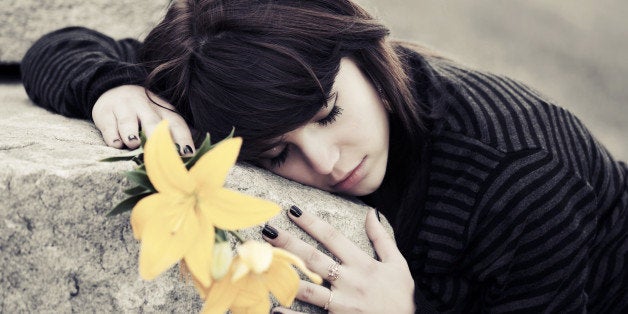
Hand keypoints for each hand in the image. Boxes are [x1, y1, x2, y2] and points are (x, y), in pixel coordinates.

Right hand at [92, 85, 194, 154]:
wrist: (113, 89)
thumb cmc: (142, 112)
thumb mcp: (160, 118)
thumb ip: (171, 135)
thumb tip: (188, 158)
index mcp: (163, 110)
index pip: (176, 124)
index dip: (183, 138)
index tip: (187, 153)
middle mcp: (145, 107)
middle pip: (153, 122)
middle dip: (157, 137)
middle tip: (161, 152)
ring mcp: (124, 108)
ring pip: (128, 121)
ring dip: (131, 132)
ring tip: (133, 143)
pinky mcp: (105, 112)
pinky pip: (109, 125)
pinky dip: (112, 135)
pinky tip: (115, 143)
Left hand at [263, 207, 415, 312]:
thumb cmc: (401, 298)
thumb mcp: (397, 265)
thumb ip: (382, 239)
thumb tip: (371, 212)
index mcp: (362, 264)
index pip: (332, 237)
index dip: (311, 222)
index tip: (292, 210)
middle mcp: (349, 281)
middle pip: (313, 258)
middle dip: (289, 243)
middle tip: (268, 231)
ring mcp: (341, 303)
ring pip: (308, 287)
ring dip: (285, 275)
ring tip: (264, 264)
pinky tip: (274, 309)